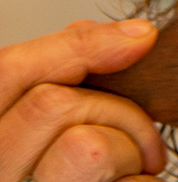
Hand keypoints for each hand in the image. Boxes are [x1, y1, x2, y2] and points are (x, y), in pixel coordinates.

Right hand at [0, 20, 164, 180]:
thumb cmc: (61, 178)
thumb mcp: (45, 133)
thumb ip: (62, 84)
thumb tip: (113, 37)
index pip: (10, 71)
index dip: (79, 46)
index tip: (138, 38)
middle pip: (55, 104)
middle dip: (117, 112)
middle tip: (137, 138)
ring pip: (89, 146)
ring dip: (132, 151)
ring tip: (133, 171)